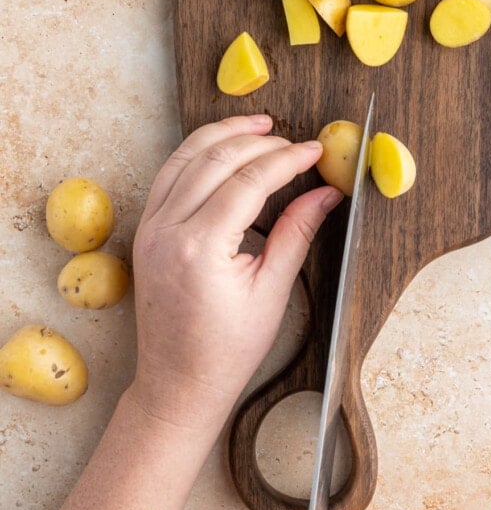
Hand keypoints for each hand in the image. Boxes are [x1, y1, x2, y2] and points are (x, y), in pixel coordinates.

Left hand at [128, 114, 341, 434]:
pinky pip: (169, 175)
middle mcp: (167, 230)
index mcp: (200, 247)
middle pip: (215, 159)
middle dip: (258, 140)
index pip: (250, 180)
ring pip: (184, 157)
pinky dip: (197, 154)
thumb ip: (297, 233)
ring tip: (258, 125)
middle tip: (293, 140)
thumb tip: (327, 194)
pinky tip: (221, 148)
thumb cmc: (226, 350)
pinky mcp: (145, 231)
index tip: (315, 151)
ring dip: (222, 135)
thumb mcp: (272, 291)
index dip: (287, 159)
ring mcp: (150, 228)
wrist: (178, 384)